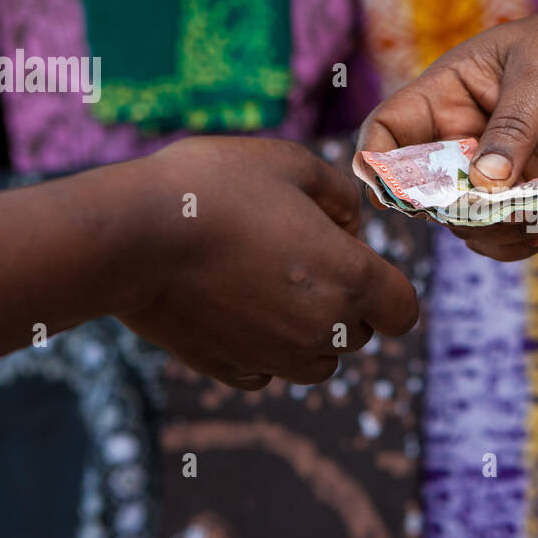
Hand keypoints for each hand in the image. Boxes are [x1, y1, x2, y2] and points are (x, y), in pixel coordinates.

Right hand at [115, 137, 418, 387]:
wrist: (133, 235)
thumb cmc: (217, 188)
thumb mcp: (292, 165)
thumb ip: (340, 196)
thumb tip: (352, 226)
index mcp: (351, 279)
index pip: (404, 310)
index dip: (388, 287)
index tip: (355, 261)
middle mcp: (323, 330)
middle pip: (360, 335)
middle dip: (345, 304)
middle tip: (298, 257)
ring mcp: (276, 357)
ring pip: (317, 363)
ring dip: (308, 334)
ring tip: (266, 284)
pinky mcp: (230, 370)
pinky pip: (266, 372)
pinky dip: (262, 351)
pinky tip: (234, 309)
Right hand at [355, 3, 537, 260]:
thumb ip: (513, 127)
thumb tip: (485, 183)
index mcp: (443, 94)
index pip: (388, 129)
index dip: (377, 163)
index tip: (392, 197)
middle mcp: (454, 136)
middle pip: (424, 191)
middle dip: (458, 212)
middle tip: (510, 209)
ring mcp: (483, 169)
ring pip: (462, 220)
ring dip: (501, 229)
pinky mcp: (516, 191)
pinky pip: (498, 230)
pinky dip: (520, 238)